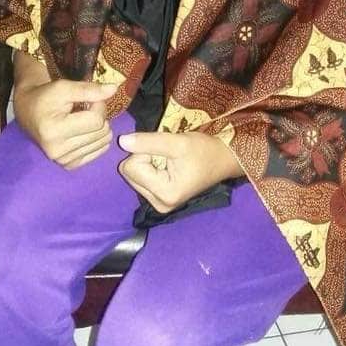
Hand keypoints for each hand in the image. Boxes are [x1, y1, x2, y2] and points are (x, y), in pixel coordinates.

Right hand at [14, 76, 117, 169]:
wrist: (29, 112)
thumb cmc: (46, 97)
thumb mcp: (64, 87)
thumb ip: (89, 89)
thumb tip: (114, 88)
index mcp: (53, 131)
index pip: (96, 120)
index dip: (99, 105)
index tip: (90, 98)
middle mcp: (57, 151)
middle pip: (101, 131)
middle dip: (99, 116)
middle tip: (86, 108)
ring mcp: (63, 161)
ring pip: (103, 142)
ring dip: (98, 127)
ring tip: (82, 118)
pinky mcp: (69, 165)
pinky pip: (99, 152)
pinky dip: (97, 139)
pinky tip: (84, 131)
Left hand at [117, 130, 244, 213]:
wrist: (223, 160)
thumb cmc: (204, 151)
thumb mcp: (177, 142)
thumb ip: (148, 141)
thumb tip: (122, 141)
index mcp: (164, 195)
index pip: (131, 167)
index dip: (146, 151)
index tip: (168, 151)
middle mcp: (158, 205)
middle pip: (129, 172)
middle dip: (146, 158)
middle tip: (169, 156)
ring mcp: (158, 204)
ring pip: (133, 174)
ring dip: (148, 162)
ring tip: (170, 161)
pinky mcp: (159, 199)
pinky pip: (140, 178)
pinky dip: (151, 167)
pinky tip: (168, 166)